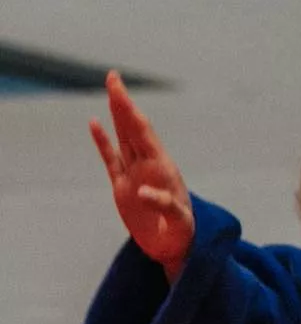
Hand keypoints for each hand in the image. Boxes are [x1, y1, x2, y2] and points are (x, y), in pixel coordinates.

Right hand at [89, 71, 194, 281]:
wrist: (175, 246)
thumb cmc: (181, 233)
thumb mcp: (178, 221)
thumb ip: (165, 206)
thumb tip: (146, 192)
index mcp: (162, 167)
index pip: (143, 133)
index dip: (131, 111)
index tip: (121, 92)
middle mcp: (148, 164)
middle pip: (132, 128)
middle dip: (122, 102)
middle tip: (113, 77)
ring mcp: (134, 173)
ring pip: (123, 137)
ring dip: (116, 115)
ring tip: (111, 90)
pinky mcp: (123, 187)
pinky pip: (110, 158)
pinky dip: (103, 141)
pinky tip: (96, 124)